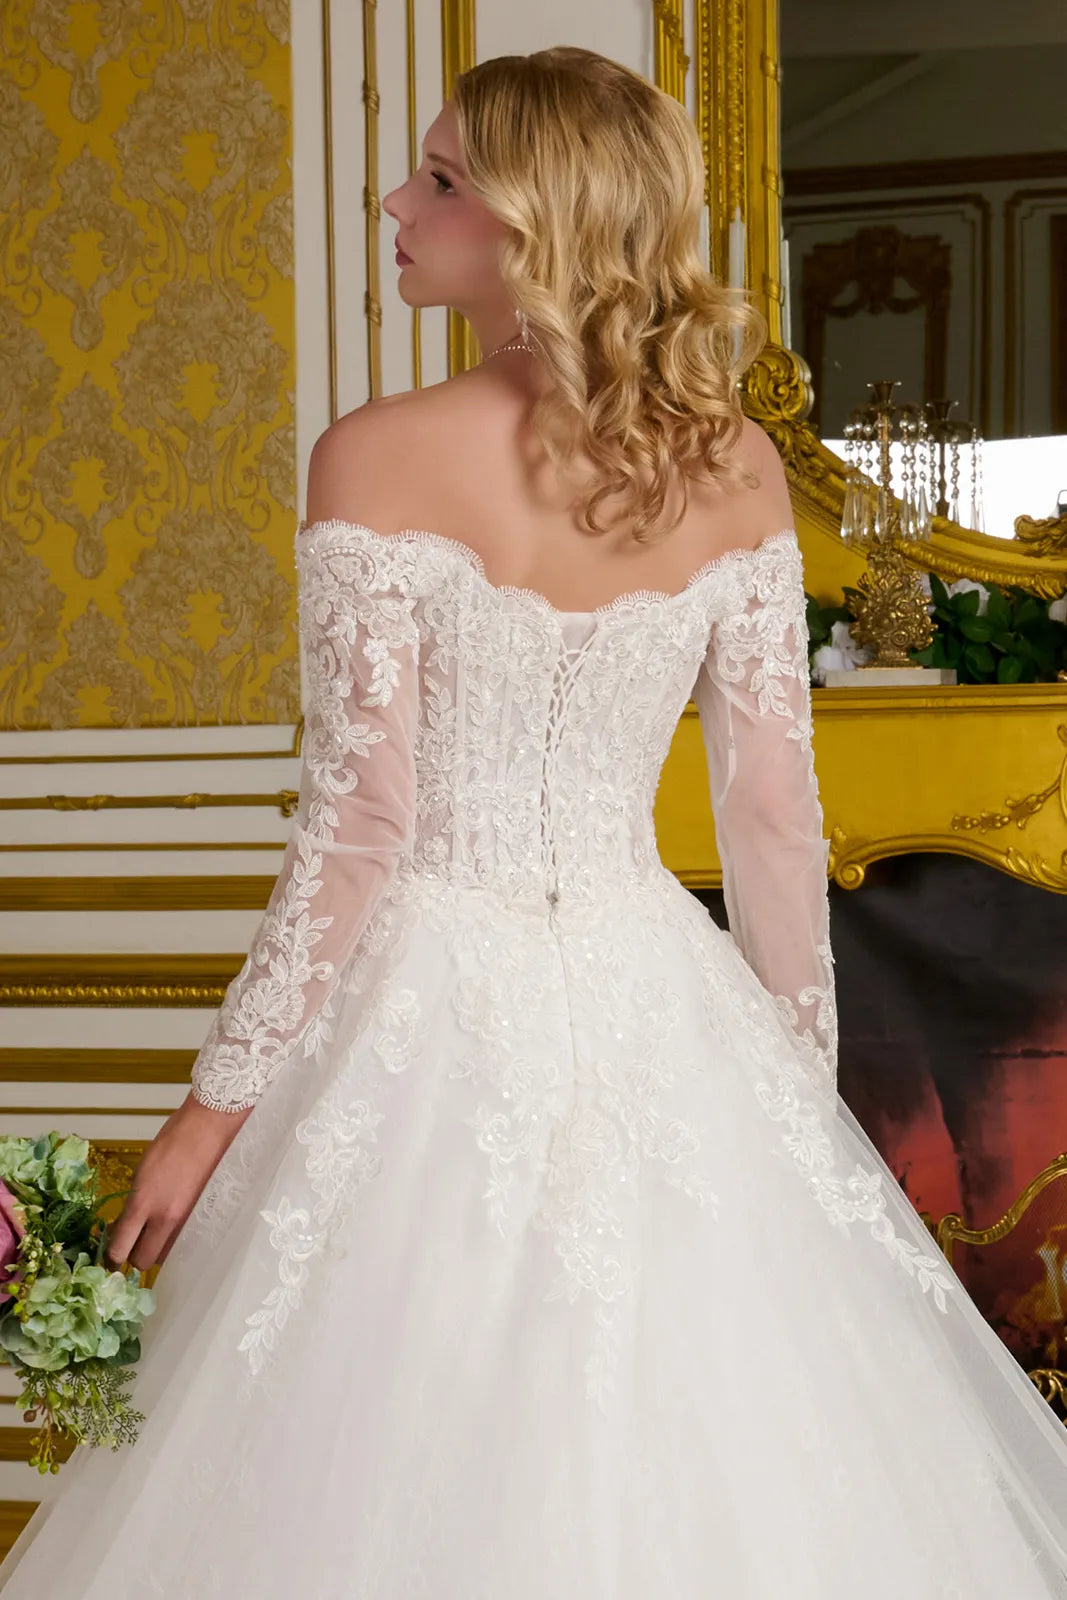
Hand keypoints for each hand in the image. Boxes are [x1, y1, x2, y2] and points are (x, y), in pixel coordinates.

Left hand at [104, 1093, 252, 1271]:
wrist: (206, 1130)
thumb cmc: (170, 1143)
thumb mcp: (141, 1173)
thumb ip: (132, 1203)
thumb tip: (122, 1226)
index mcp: (143, 1203)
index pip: (120, 1247)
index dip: (111, 1256)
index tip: (109, 1253)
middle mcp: (164, 1219)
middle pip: (143, 1261)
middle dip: (133, 1256)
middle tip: (131, 1241)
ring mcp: (185, 1222)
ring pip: (164, 1255)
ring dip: (155, 1248)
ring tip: (153, 1230)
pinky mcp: (202, 1219)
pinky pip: (182, 1243)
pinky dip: (172, 1240)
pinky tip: (171, 1224)